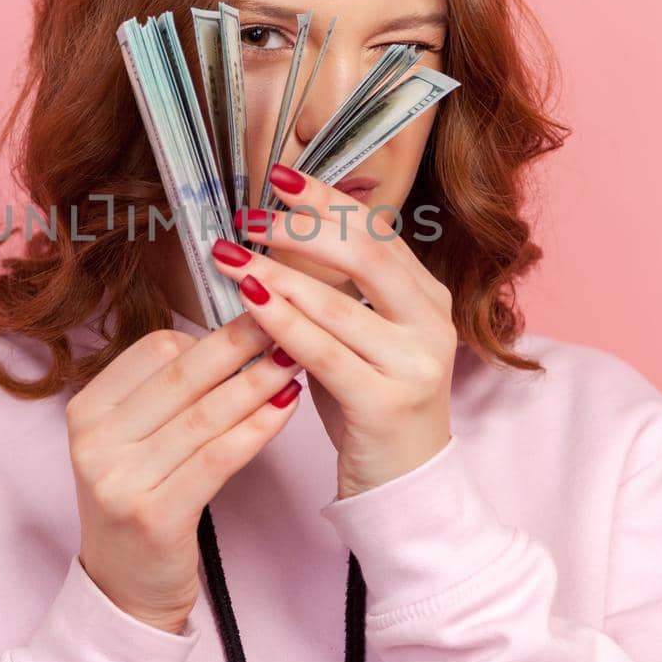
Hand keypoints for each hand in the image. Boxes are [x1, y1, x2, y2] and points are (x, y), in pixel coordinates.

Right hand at [66, 312, 302, 633]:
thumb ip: (165, 394)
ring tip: (297, 360)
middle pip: (181, 377)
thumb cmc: (142, 502)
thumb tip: (230, 334)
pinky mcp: (154, 516)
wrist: (125, 591)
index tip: (255, 321)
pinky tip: (286, 408)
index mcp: (86, 411)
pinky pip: (217, 458)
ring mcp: (118, 481)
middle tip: (286, 317)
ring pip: (204, 416)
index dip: (208, 333)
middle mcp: (93, 442)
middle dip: (240, 344)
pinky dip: (256, 429)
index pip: (154, 351)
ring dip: (257, 383)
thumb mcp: (132, 442)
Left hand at [210, 163, 455, 500]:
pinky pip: (325, 352)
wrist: (405, 483)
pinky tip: (248, 299)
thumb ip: (338, 288)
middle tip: (250, 215)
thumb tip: (279, 231)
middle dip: (305, 226)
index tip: (280, 177)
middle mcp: (431, 322)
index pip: (377, 230)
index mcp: (427, 295)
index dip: (327, 201)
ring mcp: (415, 363)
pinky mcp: (387, 402)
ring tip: (230, 254)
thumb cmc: (370, 401)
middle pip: (367, 252)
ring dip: (277, 273)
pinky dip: (283, 321)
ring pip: (338, 303)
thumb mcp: (362, 335)